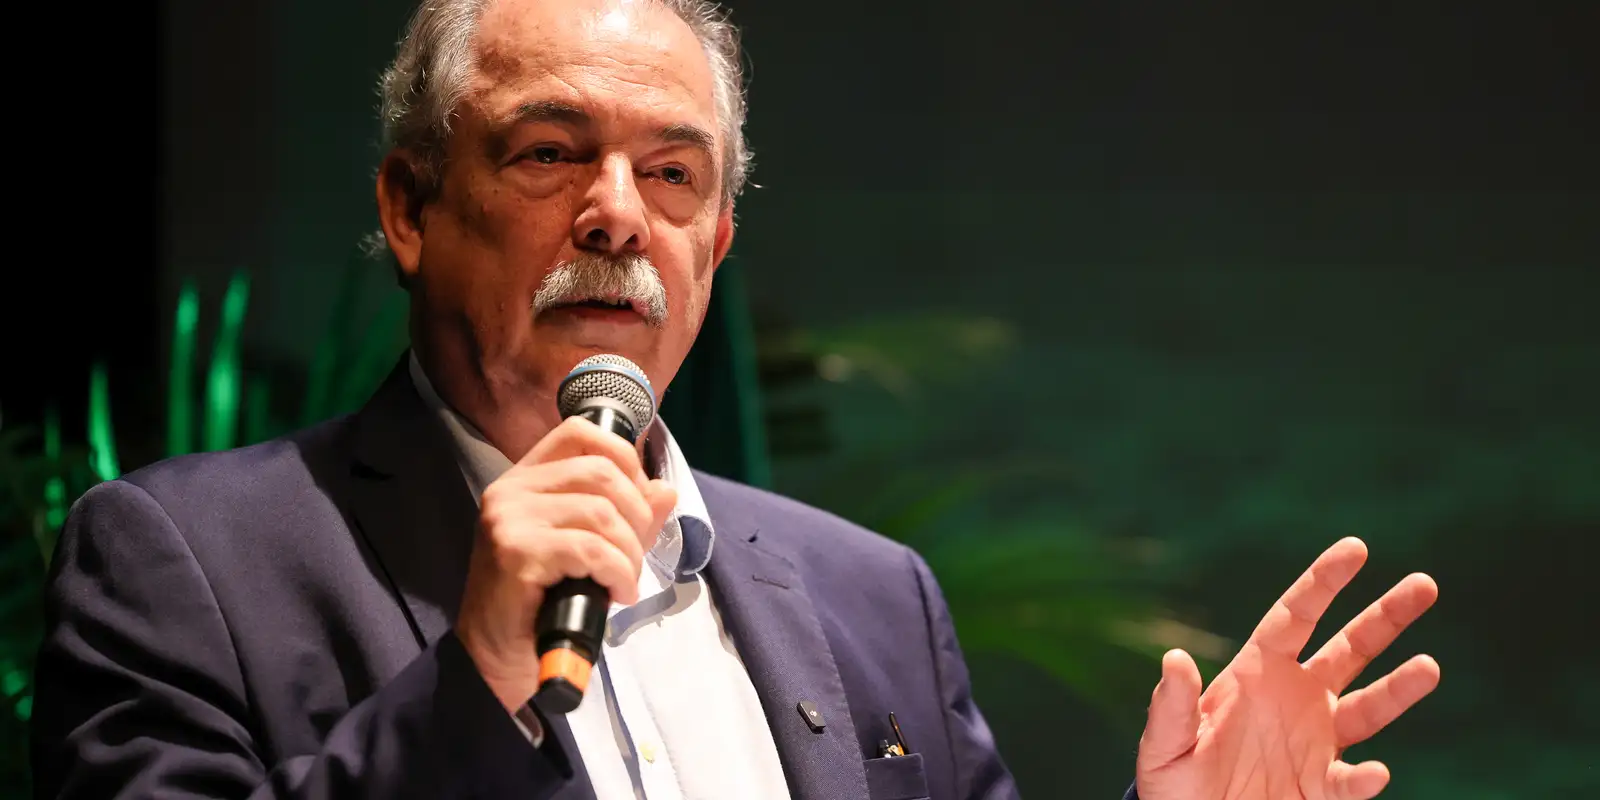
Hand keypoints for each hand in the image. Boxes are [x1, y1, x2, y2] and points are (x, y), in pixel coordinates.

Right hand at [454, 416, 677, 711]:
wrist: (498, 656)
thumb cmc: (543, 601)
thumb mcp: (591, 550)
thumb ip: (626, 518)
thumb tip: (665, 490)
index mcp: (525, 479)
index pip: (580, 433)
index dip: (624, 457)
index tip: (638, 502)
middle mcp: (511, 490)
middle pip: (601, 472)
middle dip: (637, 516)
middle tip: (634, 556)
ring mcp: (509, 519)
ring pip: (602, 513)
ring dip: (629, 554)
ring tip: (624, 581)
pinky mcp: (516, 553)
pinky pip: (592, 550)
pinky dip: (618, 573)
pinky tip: (616, 595)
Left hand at [1135, 537, 1439, 799]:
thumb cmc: (1174, 785)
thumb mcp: (1163, 746)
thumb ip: (1170, 706)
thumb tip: (1173, 659)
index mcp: (1256, 673)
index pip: (1296, 617)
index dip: (1324, 582)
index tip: (1356, 548)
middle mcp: (1296, 698)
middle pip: (1350, 648)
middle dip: (1386, 617)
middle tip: (1425, 583)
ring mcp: (1317, 741)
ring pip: (1369, 707)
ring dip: (1399, 689)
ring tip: (1430, 667)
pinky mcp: (1324, 787)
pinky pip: (1351, 780)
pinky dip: (1364, 778)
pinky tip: (1375, 772)